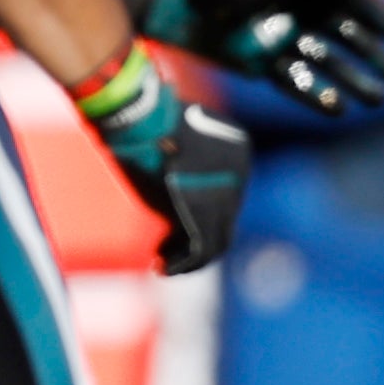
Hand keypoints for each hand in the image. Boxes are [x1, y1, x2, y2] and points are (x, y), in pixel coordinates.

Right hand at [78, 45, 249, 272]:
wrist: (142, 117)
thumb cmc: (145, 119)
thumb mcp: (171, 138)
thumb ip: (181, 160)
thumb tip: (170, 177)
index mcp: (238, 150)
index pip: (224, 191)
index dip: (200, 212)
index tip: (175, 222)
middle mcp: (240, 175)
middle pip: (222, 216)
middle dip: (195, 236)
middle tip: (168, 249)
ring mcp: (229, 195)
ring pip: (217, 238)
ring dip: (190, 258)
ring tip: (164, 264)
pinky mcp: (209, 213)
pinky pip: (202, 248)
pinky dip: (183, 263)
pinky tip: (163, 267)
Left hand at [115, 0, 383, 116]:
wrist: (176, 2)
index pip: (351, 3)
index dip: (377, 17)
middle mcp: (296, 15)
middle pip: (344, 38)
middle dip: (371, 55)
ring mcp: (279, 41)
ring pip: (324, 64)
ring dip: (352, 81)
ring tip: (377, 99)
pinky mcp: (260, 64)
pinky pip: (294, 83)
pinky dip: (315, 96)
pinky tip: (338, 110)